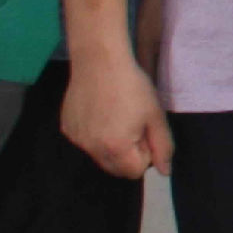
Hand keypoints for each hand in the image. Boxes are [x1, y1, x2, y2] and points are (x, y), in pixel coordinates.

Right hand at [60, 51, 173, 178]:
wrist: (99, 60)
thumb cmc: (132, 85)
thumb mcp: (155, 115)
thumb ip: (163, 146)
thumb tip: (164, 172)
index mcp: (116, 148)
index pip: (135, 171)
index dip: (145, 152)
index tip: (143, 129)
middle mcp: (92, 149)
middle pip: (116, 168)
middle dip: (128, 154)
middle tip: (131, 123)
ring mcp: (77, 139)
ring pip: (100, 155)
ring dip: (111, 144)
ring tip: (115, 114)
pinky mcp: (67, 128)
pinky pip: (86, 141)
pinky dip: (95, 133)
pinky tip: (98, 110)